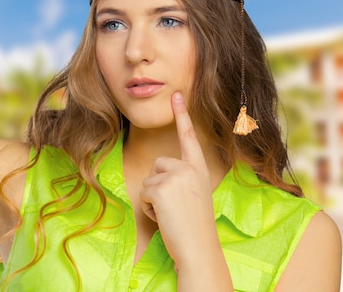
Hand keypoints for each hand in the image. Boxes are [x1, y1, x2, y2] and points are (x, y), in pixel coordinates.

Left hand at [139, 92, 216, 265]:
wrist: (198, 248)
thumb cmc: (194, 226)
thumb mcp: (194, 195)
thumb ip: (182, 179)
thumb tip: (162, 174)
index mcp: (199, 169)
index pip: (189, 137)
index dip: (182, 115)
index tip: (177, 94)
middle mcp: (189, 168)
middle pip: (158, 165)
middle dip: (159, 186)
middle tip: (176, 208)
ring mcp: (176, 176)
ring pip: (149, 180)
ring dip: (154, 199)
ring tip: (172, 213)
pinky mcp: (162, 187)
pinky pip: (144, 194)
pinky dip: (149, 209)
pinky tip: (165, 218)